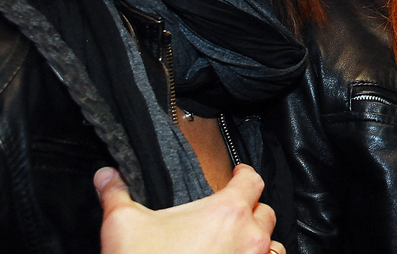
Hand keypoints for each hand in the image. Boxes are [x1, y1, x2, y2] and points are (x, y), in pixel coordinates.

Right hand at [94, 164, 284, 253]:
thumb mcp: (123, 225)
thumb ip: (117, 194)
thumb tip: (105, 176)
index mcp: (227, 212)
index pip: (252, 180)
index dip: (244, 174)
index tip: (238, 174)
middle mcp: (249, 237)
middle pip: (264, 212)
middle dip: (249, 210)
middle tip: (230, 215)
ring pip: (270, 244)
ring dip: (257, 240)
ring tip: (238, 242)